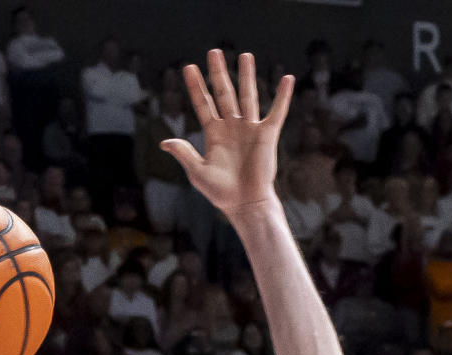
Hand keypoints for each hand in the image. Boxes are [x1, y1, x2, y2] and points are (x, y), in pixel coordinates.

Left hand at [160, 51, 293, 220]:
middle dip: (218, 73)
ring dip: (246, 76)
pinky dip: (283, 96)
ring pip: (247, 96)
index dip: (195, 86)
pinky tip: (287, 78)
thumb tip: (164, 142)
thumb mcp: (197, 172)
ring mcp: (250, 129)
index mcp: (214, 134)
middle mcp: (232, 127)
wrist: (245, 204)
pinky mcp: (267, 135)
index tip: (188, 67)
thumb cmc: (221, 192)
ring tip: (245, 55)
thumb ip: (184, 153)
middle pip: (223, 93)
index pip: (203, 104)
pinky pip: (277, 112)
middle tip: (213, 52)